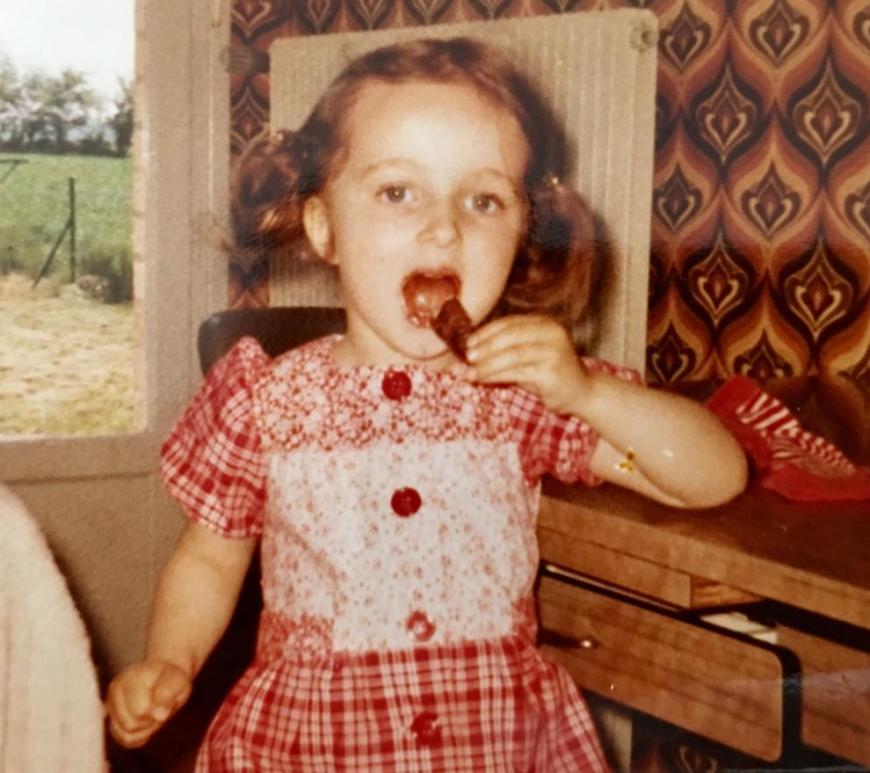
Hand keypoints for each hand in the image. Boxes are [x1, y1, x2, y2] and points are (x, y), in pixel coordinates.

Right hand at [105, 660, 191, 747]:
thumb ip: (167, 694)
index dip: (156, 712)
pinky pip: (126, 740)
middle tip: (161, 708)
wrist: (164, 675)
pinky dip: (140, 736)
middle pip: (130, 726)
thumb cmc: (171, 677)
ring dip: (146, 730)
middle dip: (150, 721)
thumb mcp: (177, 680)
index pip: (139, 711)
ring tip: (153, 713)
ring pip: (126, 736)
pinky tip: (148, 721)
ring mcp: (111, 708)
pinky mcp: (113, 720)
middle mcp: (114, 694)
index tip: (166, 700)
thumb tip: (159, 716)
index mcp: (128, 680)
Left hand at [467, 314, 588, 414]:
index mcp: (545, 323)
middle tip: (468, 357)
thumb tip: (473, 351)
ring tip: (472, 373)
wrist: (582, 392)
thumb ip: (507, 349)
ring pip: (512, 355)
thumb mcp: (529, 355)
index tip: (468, 342)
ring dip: (487, 364)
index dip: (486, 332)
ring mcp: (554, 351)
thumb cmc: (550, 373)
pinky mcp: (552, 371)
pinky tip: (484, 379)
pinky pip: (517, 372)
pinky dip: (496, 375)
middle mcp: (552, 332)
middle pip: (510, 336)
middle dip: (485, 347)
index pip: (510, 323)